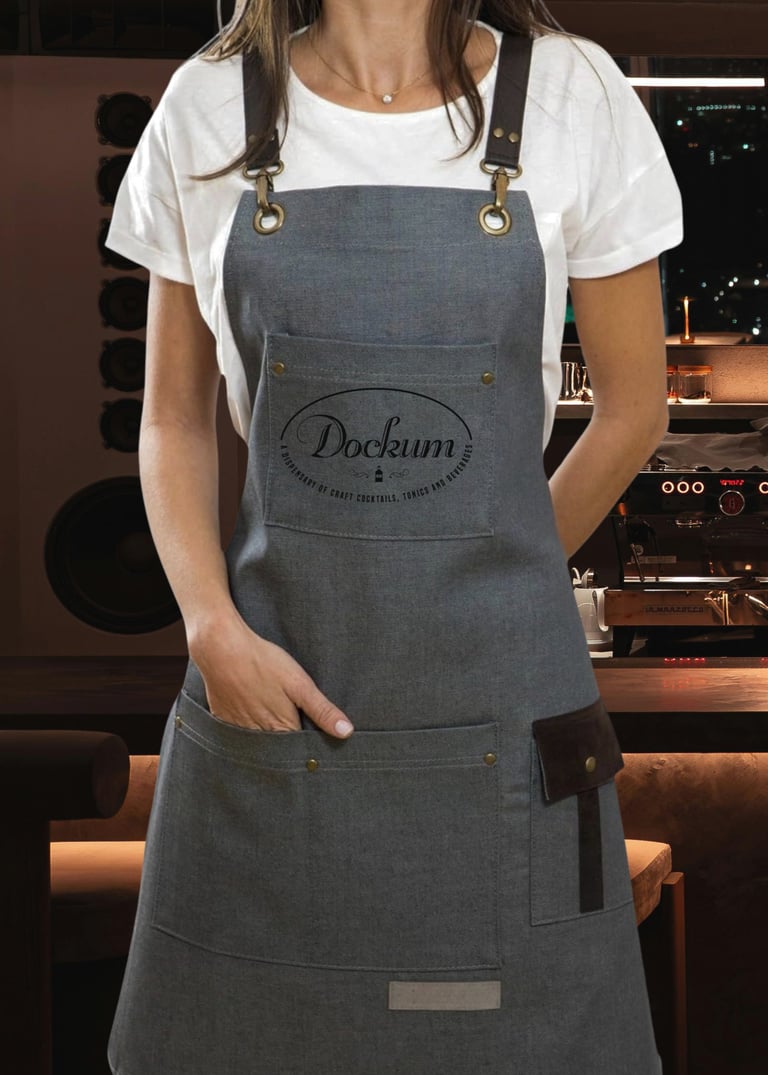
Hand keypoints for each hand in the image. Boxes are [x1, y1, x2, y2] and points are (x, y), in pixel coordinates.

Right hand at [188, 615, 353, 737]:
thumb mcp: (300, 684)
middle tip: (296, 731)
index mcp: (281, 729)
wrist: (221, 648)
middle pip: (278, 749)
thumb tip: (346, 733)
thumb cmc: (263, 663)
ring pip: (258, 742)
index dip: (310, 746)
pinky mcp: (223, 718)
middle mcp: (259, 736)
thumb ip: (322, 710)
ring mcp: (238, 729)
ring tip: (274, 723)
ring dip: (267, 739)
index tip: (319, 746)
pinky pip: (239, 733)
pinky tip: (252, 715)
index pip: (300, 750)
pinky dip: (247, 729)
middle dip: (288, 746)